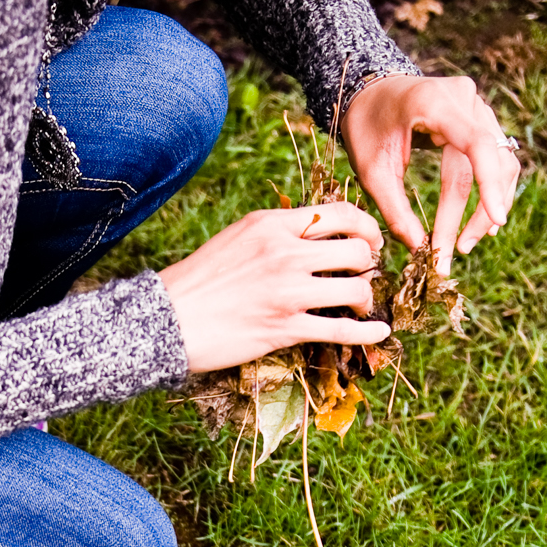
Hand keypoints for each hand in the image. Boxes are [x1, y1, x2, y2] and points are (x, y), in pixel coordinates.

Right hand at [158, 202, 392, 374]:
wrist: (167, 320)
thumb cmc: (200, 281)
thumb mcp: (238, 238)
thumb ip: (277, 233)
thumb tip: (315, 237)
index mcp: (272, 224)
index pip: (340, 214)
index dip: (366, 227)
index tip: (369, 242)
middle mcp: (285, 252)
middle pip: (357, 249)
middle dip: (370, 263)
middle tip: (366, 273)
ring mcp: (288, 291)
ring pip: (356, 288)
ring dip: (366, 298)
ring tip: (361, 304)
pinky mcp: (286, 327)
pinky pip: (342, 329)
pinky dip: (367, 332)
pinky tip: (379, 331)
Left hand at [343, 74, 519, 275]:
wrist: (369, 92)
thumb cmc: (367, 128)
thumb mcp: (371, 171)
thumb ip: (394, 209)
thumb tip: (419, 249)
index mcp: (434, 102)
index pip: (477, 145)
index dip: (490, 185)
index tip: (497, 221)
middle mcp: (463, 97)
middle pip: (487, 161)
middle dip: (476, 212)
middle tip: (457, 252)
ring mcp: (476, 104)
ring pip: (501, 160)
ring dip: (488, 205)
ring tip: (467, 243)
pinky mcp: (480, 116)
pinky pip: (496, 156)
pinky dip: (491, 188)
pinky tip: (484, 220)